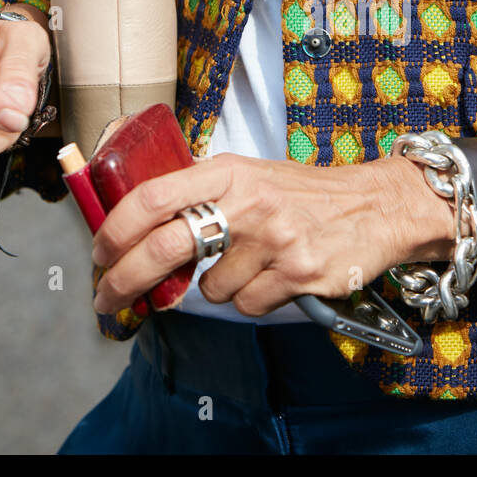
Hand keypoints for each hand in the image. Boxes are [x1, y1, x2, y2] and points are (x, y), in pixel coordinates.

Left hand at [90, 153, 456, 316]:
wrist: (378, 206)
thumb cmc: (305, 194)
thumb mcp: (251, 174)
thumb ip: (201, 190)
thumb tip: (139, 223)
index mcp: (229, 170)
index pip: (153, 196)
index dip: (116, 228)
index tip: (99, 252)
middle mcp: (248, 201)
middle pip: (164, 247)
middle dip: (125, 281)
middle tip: (107, 298)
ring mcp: (273, 239)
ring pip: (211, 289)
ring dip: (223, 287)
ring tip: (254, 264)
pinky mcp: (296, 274)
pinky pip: (247, 306)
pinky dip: (255, 299)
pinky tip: (278, 276)